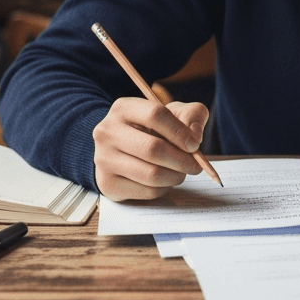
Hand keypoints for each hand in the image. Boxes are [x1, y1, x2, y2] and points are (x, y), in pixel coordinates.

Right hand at [92, 98, 208, 200]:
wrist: (120, 150)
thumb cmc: (152, 130)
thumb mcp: (173, 114)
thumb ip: (192, 115)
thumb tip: (194, 136)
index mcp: (123, 108)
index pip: (155, 115)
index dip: (180, 131)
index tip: (195, 145)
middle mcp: (107, 132)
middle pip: (153, 149)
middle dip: (182, 160)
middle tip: (195, 165)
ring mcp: (104, 159)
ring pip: (151, 174)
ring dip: (175, 176)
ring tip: (181, 172)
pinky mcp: (107, 184)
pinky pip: (147, 191)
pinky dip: (164, 188)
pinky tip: (165, 180)